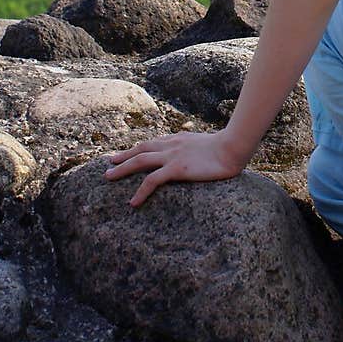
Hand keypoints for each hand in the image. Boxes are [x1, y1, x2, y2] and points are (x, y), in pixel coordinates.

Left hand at [103, 130, 246, 206]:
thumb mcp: (209, 144)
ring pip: (139, 160)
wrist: (234, 147)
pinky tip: (133, 202)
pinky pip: (152, 180)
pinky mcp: (177, 168)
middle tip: (110, 163)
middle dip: (123, 156)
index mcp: (179, 139)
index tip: (128, 153)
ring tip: (108, 177)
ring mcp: (172, 156)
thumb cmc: (229, 147)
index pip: (153, 142)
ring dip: (122, 168)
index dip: (139, 148)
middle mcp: (172, 145)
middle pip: (141, 149)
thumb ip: (199, 148)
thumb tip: (200, 155)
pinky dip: (140, 191)